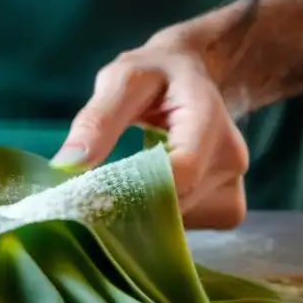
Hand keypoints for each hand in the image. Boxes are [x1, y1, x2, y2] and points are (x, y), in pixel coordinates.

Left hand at [53, 22, 249, 229]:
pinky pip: (192, 229)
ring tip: (128, 183)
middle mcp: (230, 159)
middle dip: (132, 205)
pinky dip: (165, 220)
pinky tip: (152, 193)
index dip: (133, 189)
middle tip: (97, 192)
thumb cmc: (156, 73)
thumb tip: (67, 165)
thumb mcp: (122, 80)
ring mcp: (235, 186)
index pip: (179, 173)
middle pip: (176, 204)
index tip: (92, 191)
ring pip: (182, 223)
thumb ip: (97, 119)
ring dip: (147, 215)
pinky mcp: (230, 207)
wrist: (195, 74)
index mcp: (208, 119)